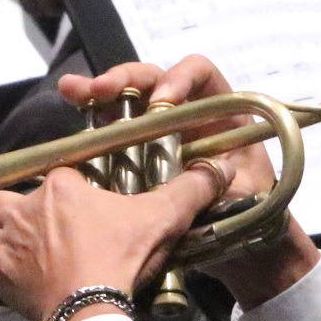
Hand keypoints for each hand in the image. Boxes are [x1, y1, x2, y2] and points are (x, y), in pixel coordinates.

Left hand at [0, 164, 228, 320]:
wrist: (93, 307)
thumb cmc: (121, 259)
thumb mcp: (161, 218)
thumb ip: (189, 190)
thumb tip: (218, 170)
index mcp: (62, 187)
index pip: (57, 178)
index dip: (67, 192)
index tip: (82, 210)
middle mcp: (26, 208)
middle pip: (4, 197)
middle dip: (11, 208)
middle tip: (33, 227)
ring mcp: (6, 242)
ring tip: (1, 247)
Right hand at [59, 55, 318, 308]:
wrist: (239, 246)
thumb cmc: (249, 212)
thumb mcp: (244, 194)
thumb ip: (227, 181)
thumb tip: (213, 171)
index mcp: (219, 109)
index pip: (200, 74)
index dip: (181, 78)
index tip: (163, 102)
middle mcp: (185, 111)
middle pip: (154, 78)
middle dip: (126, 79)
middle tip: (102, 90)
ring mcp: (157, 127)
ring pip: (127, 96)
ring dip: (98, 88)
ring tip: (73, 89)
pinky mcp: (134, 148)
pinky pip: (111, 123)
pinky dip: (90, 111)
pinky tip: (71, 98)